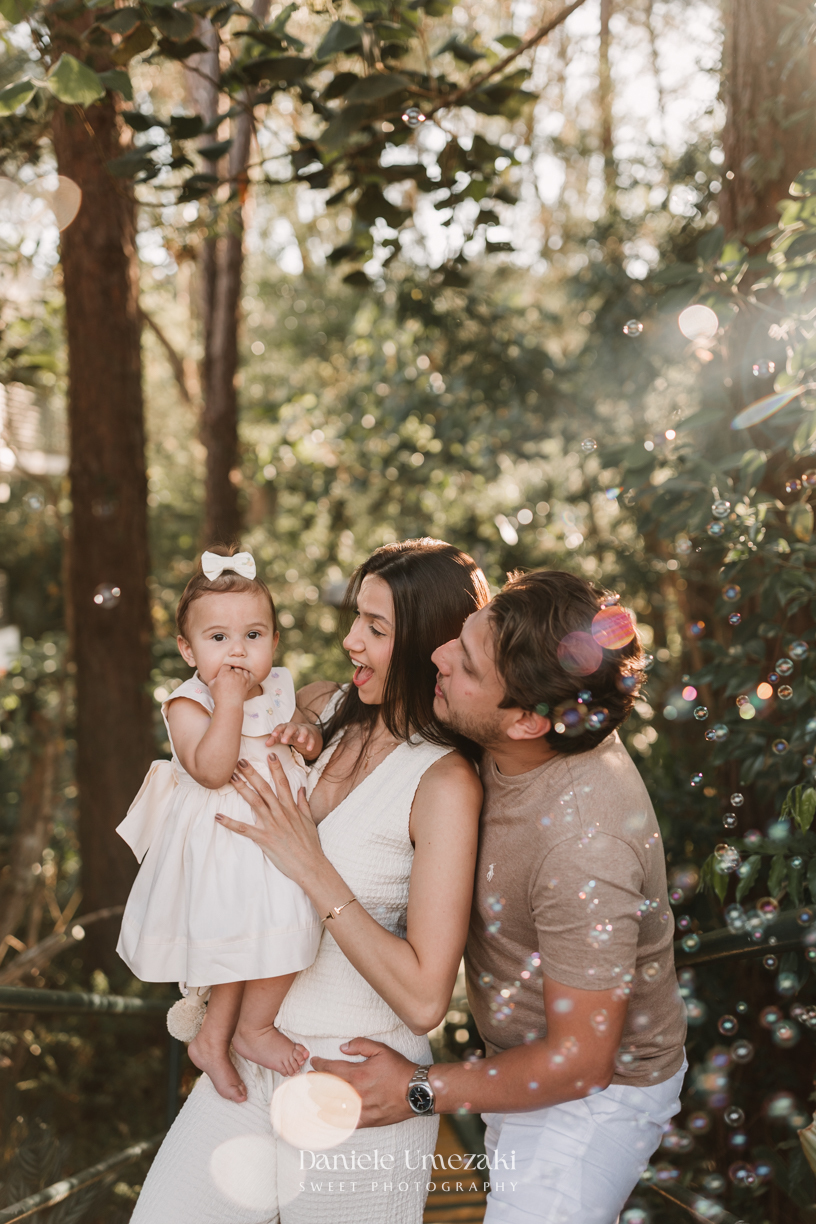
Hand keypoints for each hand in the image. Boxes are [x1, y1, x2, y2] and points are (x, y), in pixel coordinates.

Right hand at [209, 663, 254, 705]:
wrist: (229, 705)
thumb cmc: (219, 696)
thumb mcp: (211, 685)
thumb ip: (214, 677)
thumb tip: (218, 674)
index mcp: (224, 673)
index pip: (226, 665)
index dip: (225, 669)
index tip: (224, 673)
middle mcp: (233, 674)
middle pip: (234, 666)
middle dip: (232, 670)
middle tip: (230, 676)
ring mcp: (241, 678)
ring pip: (241, 669)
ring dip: (238, 672)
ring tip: (235, 677)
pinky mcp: (246, 682)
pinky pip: (247, 674)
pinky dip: (244, 674)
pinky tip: (241, 678)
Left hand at [216, 755, 322, 882]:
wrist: (310, 865)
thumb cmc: (310, 844)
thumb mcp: (309, 820)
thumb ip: (303, 803)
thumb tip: (301, 788)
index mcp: (291, 808)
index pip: (282, 783)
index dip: (276, 769)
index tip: (270, 755)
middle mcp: (280, 813)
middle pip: (264, 789)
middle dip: (252, 774)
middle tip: (240, 761)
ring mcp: (271, 825)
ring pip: (254, 803)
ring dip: (242, 789)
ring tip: (231, 778)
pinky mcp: (264, 838)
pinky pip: (243, 829)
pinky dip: (230, 823)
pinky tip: (218, 816)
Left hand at [267, 721, 322, 758]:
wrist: (307, 732)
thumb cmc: (291, 735)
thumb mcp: (283, 737)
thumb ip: (275, 739)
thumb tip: (266, 744)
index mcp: (286, 727)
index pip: (281, 726)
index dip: (277, 730)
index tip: (273, 735)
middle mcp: (295, 727)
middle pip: (291, 727)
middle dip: (288, 733)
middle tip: (284, 741)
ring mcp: (304, 731)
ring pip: (303, 731)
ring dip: (302, 735)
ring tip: (300, 740)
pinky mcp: (311, 736)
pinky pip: (311, 739)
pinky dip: (311, 743)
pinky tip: (309, 748)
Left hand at [310, 1038, 416, 1126]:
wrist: (416, 1091)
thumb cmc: (399, 1069)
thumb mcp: (382, 1049)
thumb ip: (360, 1045)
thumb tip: (343, 1047)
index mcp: (358, 1073)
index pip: (331, 1069)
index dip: (319, 1065)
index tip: (314, 1062)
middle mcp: (356, 1092)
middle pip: (328, 1088)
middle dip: (316, 1083)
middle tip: (309, 1080)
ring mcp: (360, 1108)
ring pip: (333, 1106)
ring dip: (320, 1101)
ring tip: (312, 1097)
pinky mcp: (366, 1120)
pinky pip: (344, 1122)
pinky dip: (332, 1120)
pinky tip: (324, 1117)